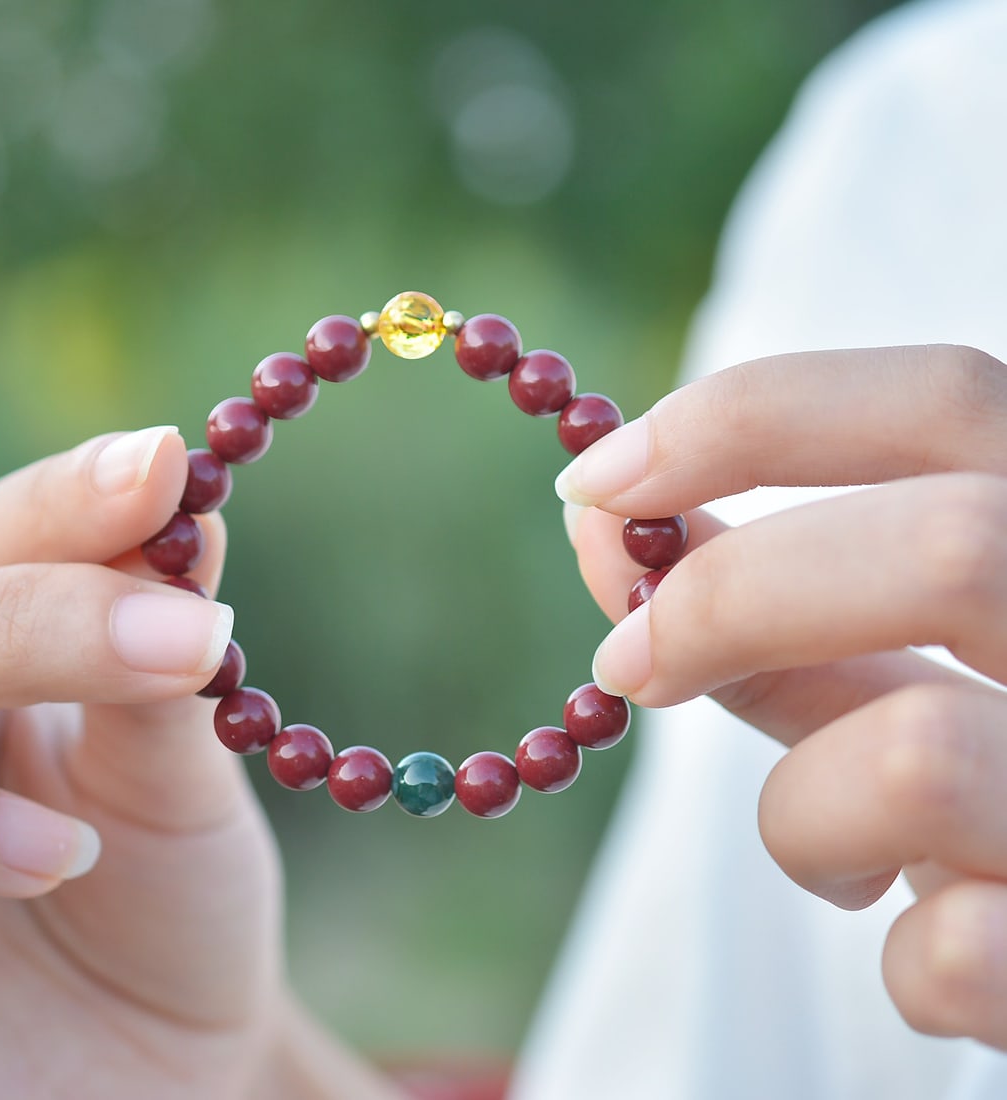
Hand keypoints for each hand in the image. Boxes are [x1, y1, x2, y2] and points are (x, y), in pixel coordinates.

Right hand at [0, 428, 400, 1098]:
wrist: (149, 1075)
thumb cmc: (160, 917)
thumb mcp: (174, 789)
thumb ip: (159, 674)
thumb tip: (191, 516)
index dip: (66, 502)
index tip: (168, 464)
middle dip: (32, 609)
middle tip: (183, 628)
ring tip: (110, 793)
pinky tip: (50, 857)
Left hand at [557, 346, 1006, 1049]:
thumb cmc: (980, 777)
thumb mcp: (890, 664)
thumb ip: (762, 591)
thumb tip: (599, 523)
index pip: (942, 401)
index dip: (746, 420)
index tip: (594, 483)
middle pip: (948, 549)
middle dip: (732, 599)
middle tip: (625, 660)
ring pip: (919, 760)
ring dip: (805, 814)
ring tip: (835, 847)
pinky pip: (951, 959)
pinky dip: (898, 962)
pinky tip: (931, 954)